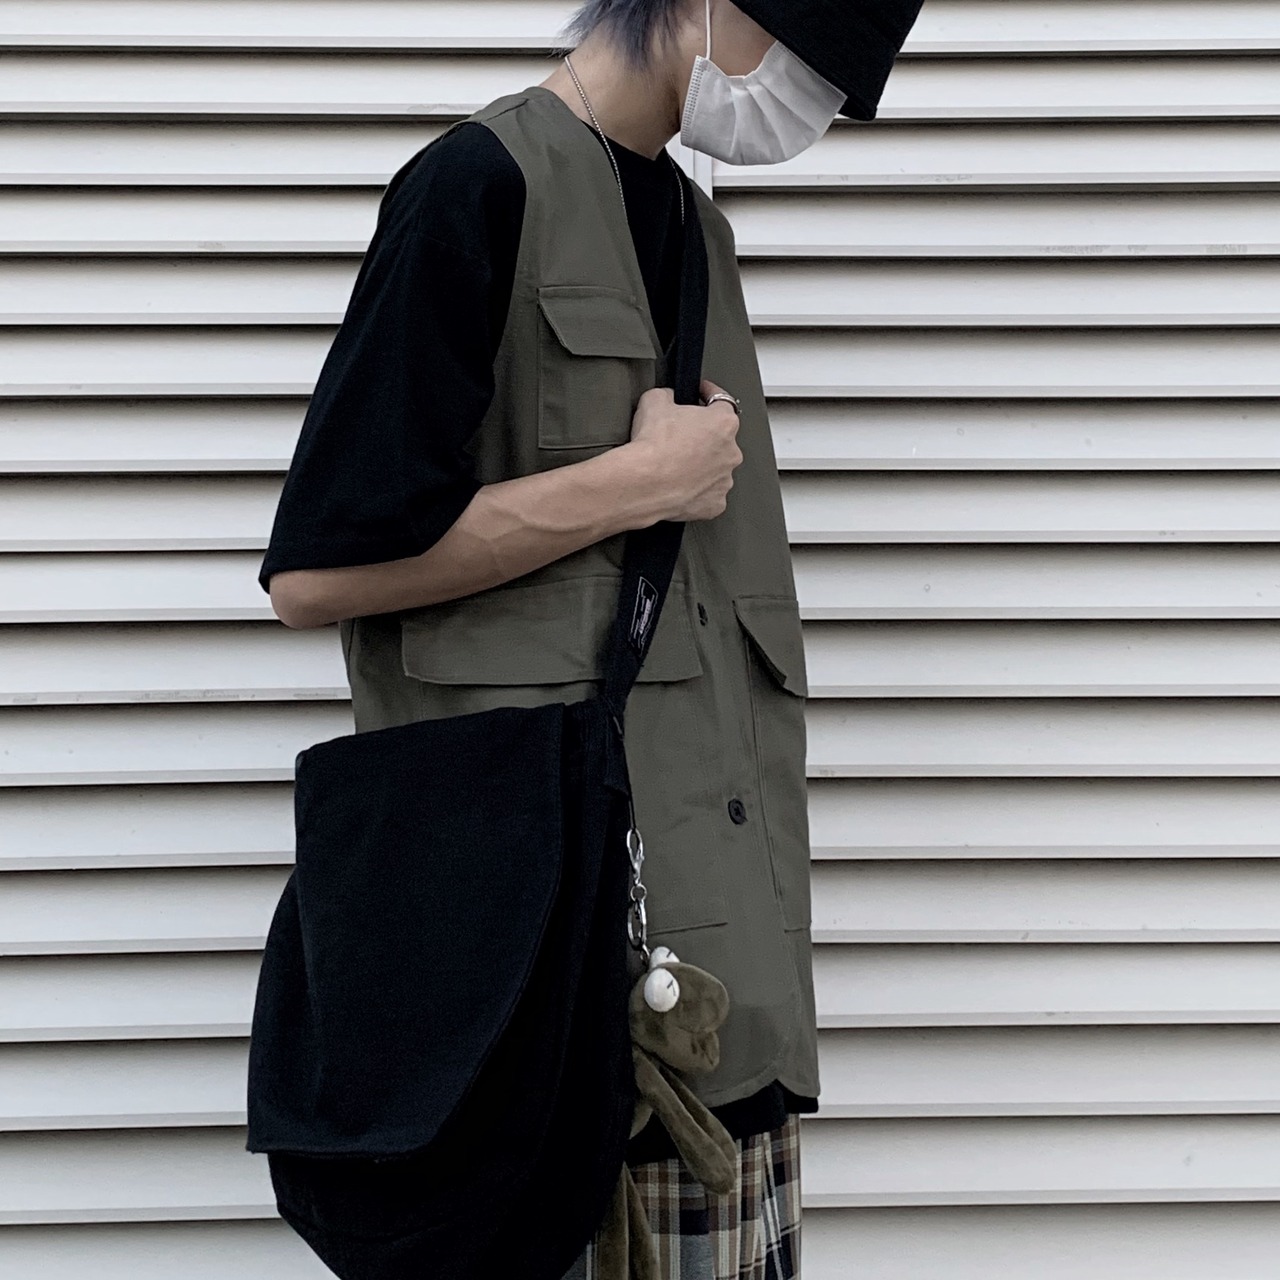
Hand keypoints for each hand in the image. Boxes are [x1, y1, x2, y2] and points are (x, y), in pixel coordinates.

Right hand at [625, 379, 743, 521]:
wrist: (643, 484)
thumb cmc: (652, 447)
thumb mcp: (654, 400)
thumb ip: (668, 395)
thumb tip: (666, 399)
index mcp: (722, 423)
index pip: (721, 401)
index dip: (708, 395)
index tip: (702, 395)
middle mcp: (730, 452)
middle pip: (719, 438)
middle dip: (702, 436)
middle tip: (679, 437)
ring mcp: (724, 480)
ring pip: (715, 468)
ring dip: (700, 465)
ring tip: (675, 465)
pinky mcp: (715, 504)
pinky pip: (708, 494)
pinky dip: (697, 490)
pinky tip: (680, 485)